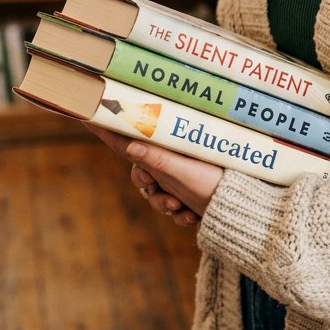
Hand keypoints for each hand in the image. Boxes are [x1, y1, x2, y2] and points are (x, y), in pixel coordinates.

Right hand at [84, 123, 222, 225]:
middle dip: (147, 187)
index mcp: (167, 147)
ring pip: (153, 194)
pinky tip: (192, 217)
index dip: (108, 128)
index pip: (130, 137)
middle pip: (139, 172)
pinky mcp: (187, 194)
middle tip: (164, 194)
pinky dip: (178, 214)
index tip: (86, 113)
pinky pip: (170, 207)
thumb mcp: (185, 171)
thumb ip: (158, 160)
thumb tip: (131, 145)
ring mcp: (179, 177)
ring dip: (164, 205)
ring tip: (181, 208)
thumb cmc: (218, 181)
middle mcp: (172, 160)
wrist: (243, 208)